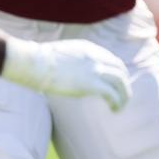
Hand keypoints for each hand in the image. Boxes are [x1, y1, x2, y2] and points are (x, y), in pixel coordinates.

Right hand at [1, 38, 131, 110]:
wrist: (34, 62)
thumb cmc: (38, 61)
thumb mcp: (61, 54)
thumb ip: (71, 60)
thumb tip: (69, 72)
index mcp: (89, 49)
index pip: (110, 59)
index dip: (116, 72)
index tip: (114, 82)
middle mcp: (96, 57)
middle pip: (120, 69)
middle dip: (124, 83)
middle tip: (122, 95)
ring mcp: (95, 70)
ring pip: (121, 82)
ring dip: (124, 94)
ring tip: (120, 106)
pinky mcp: (92, 84)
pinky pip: (112, 94)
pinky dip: (117, 102)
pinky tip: (114, 109)